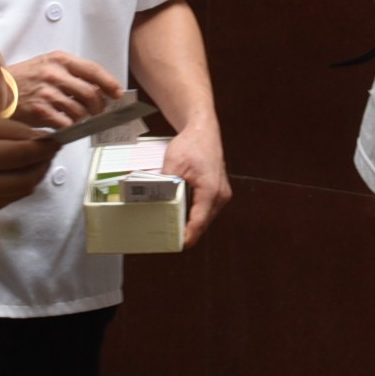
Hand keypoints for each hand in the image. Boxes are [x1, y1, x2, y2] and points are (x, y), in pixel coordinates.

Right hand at [0, 111, 58, 219]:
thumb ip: (10, 130)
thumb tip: (43, 140)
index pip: (20, 155)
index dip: (43, 148)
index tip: (57, 140)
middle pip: (26, 178)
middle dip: (43, 163)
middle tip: (48, 150)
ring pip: (22, 191)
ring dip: (35, 175)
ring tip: (34, 159)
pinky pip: (10, 199)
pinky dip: (19, 185)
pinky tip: (14, 171)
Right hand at [8, 51, 121, 128]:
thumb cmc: (24, 79)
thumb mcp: (47, 65)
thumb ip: (71, 73)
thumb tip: (99, 89)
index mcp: (59, 59)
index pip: (93, 70)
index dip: (109, 83)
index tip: (117, 93)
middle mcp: (54, 74)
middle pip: (91, 93)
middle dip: (99, 106)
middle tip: (98, 111)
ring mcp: (47, 93)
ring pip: (80, 111)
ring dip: (83, 118)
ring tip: (77, 117)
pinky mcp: (40, 111)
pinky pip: (66, 123)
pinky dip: (69, 126)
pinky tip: (63, 123)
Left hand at [161, 118, 230, 246]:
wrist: (203, 130)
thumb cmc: (192, 144)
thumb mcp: (173, 164)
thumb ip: (165, 184)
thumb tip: (152, 200)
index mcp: (211, 191)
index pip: (199, 222)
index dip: (187, 237)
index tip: (175, 245)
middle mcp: (220, 195)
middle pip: (202, 223)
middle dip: (186, 232)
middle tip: (166, 238)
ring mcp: (221, 193)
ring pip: (205, 217)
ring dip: (190, 223)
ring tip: (171, 228)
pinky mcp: (218, 191)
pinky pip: (206, 208)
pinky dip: (194, 213)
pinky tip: (180, 213)